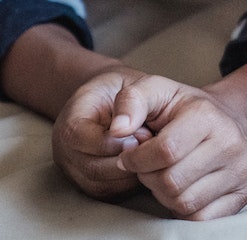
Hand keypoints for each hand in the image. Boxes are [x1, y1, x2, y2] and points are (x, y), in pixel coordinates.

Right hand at [51, 67, 154, 202]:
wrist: (119, 101)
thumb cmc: (128, 91)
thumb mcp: (132, 84)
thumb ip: (131, 100)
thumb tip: (123, 128)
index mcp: (70, 124)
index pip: (81, 140)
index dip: (114, 140)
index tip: (143, 131)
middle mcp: (66, 152)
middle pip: (93, 169)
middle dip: (128, 157)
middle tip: (150, 143)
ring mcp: (75, 173)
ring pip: (103, 186)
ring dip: (133, 171)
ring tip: (148, 151)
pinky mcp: (91, 187)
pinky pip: (110, 194)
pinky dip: (131, 182)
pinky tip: (145, 163)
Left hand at [109, 75, 246, 219]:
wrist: (227, 119)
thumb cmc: (183, 109)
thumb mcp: (156, 91)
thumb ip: (131, 101)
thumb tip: (117, 130)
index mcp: (208, 116)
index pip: (165, 151)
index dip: (137, 159)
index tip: (131, 155)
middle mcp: (231, 143)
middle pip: (171, 182)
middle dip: (150, 177)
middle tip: (151, 165)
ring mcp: (241, 170)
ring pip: (184, 203)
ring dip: (164, 194)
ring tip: (167, 174)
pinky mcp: (243, 193)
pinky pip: (200, 218)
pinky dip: (184, 209)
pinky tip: (184, 188)